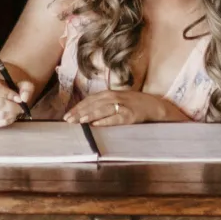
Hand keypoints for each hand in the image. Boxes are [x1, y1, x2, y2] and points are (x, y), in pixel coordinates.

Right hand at [0, 70, 31, 127]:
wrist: (6, 95)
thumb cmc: (14, 89)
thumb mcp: (23, 84)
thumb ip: (26, 89)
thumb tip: (24, 98)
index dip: (9, 95)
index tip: (19, 99)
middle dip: (13, 107)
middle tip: (21, 108)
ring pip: (0, 115)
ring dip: (12, 114)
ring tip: (16, 111)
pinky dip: (9, 120)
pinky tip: (11, 115)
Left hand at [64, 89, 183, 127]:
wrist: (153, 106)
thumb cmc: (133, 104)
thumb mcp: (116, 101)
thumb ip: (102, 105)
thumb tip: (85, 114)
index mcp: (109, 94)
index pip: (89, 100)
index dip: (77, 107)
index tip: (67, 115)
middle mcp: (114, 97)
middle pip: (93, 104)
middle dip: (79, 112)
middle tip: (67, 119)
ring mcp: (122, 106)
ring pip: (102, 110)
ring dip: (89, 115)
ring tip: (78, 120)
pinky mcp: (130, 115)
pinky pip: (115, 118)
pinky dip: (105, 121)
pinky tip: (96, 124)